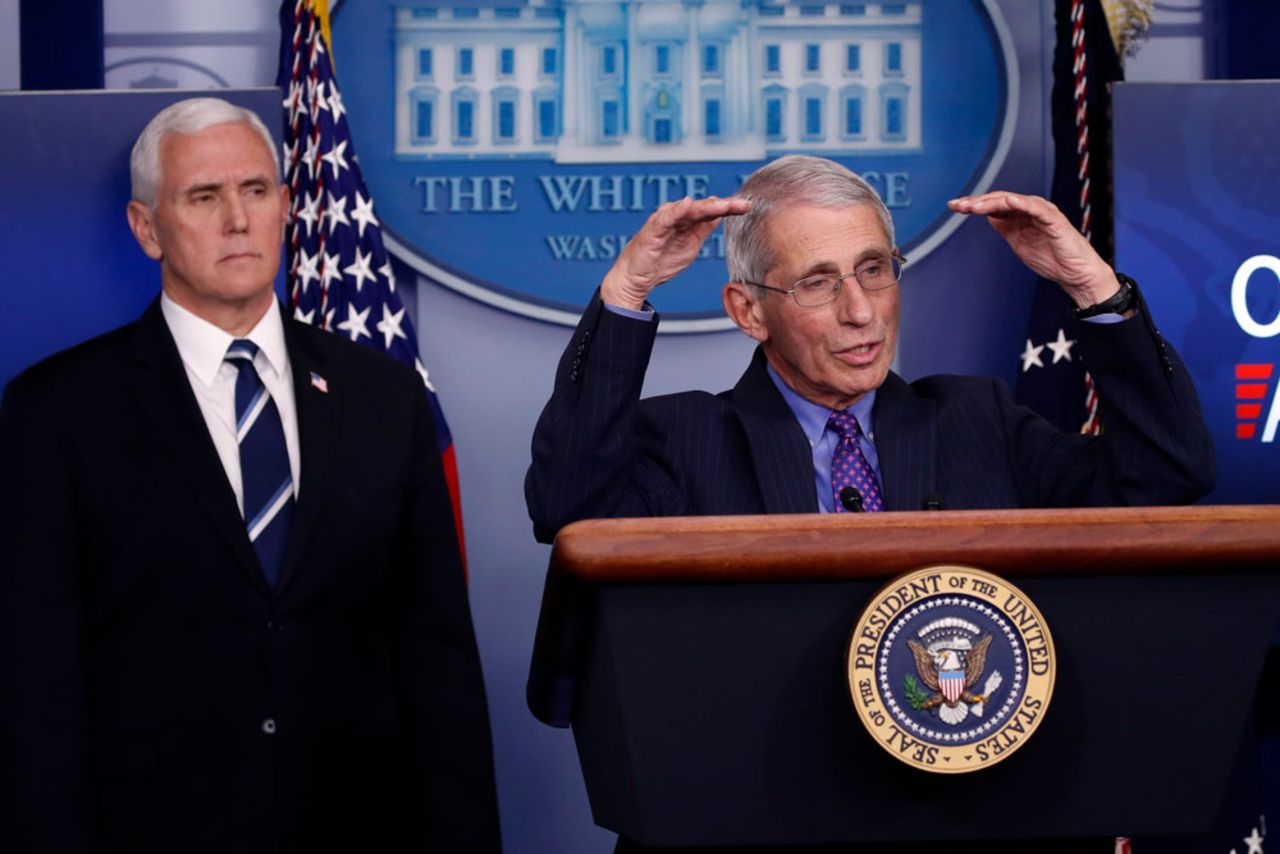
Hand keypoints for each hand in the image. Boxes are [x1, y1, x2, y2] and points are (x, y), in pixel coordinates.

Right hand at [601, 195, 751, 310]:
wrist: (635, 280)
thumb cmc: (660, 263)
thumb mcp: (690, 247)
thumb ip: (702, 230)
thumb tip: (720, 215)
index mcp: (686, 221)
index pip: (710, 211)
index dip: (729, 208)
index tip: (747, 207)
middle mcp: (675, 217)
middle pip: (702, 207)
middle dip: (724, 205)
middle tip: (743, 205)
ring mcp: (663, 222)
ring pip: (688, 210)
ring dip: (707, 206)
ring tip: (724, 205)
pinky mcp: (652, 231)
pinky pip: (666, 218)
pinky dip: (677, 210)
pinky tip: (688, 204)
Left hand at [947, 191, 1119, 307]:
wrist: (1075, 274)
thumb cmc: (1051, 258)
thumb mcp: (1019, 242)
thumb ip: (1006, 228)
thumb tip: (988, 217)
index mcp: (1021, 216)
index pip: (994, 205)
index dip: (974, 204)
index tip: (954, 206)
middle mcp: (1030, 210)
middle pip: (1000, 200)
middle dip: (977, 201)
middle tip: (958, 205)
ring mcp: (1042, 213)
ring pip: (1014, 201)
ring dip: (992, 202)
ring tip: (973, 206)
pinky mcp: (1054, 220)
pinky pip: (1036, 208)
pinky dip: (1022, 203)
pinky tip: (1007, 202)